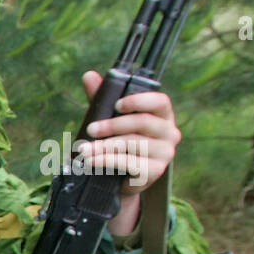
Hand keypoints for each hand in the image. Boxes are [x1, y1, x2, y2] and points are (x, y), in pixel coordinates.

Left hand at [77, 70, 180, 234]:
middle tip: (90, 129)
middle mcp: (169, 132)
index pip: (160, 102)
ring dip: (104, 146)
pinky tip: (92, 161)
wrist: (121, 178)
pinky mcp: (155, 171)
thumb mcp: (111, 119)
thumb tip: (88, 75)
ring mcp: (165, 153)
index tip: (117, 105)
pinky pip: (131, 163)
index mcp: (163, 115)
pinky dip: (107, 161)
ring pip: (134, 144)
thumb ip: (103, 98)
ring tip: (84, 150)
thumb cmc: (119, 142)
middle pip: (142, 123)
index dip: (139, 101)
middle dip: (112, 125)